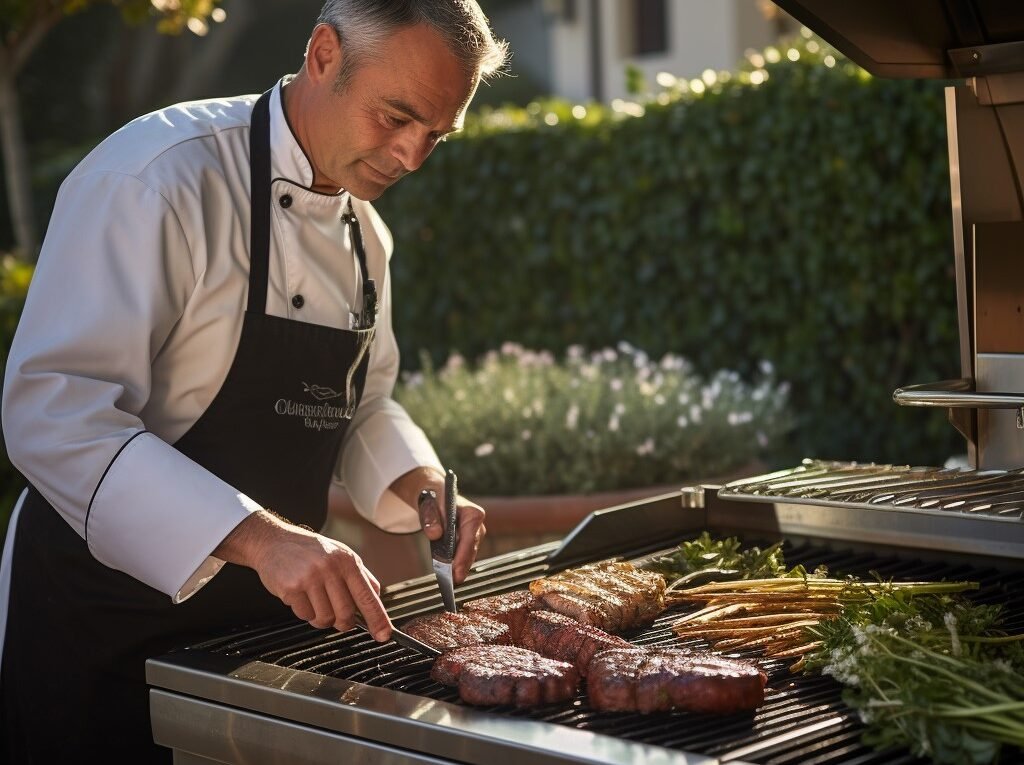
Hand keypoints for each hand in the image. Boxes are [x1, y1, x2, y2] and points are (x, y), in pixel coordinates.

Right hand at [215, 511, 392, 640]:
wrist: (274, 542)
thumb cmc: (311, 551)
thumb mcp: (340, 555)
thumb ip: (360, 576)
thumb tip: (377, 599)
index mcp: (347, 561)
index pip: (368, 596)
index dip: (378, 619)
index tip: (384, 635)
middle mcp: (330, 568)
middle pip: (346, 613)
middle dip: (344, 623)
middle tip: (339, 618)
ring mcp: (310, 578)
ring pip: (325, 618)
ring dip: (321, 617)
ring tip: (315, 600)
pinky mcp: (291, 588)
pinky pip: (305, 616)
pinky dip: (305, 612)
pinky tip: (301, 596)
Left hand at [391, 467, 486, 583]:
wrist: (435, 494)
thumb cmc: (433, 497)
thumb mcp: (428, 504)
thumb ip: (430, 517)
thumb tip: (434, 534)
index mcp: (472, 513)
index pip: (469, 539)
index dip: (462, 557)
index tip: (455, 573)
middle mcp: (477, 525)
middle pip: (471, 550)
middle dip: (462, 567)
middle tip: (452, 583)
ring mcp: (474, 534)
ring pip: (469, 555)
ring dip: (460, 568)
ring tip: (449, 582)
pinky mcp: (468, 541)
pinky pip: (464, 555)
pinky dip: (457, 564)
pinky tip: (449, 575)